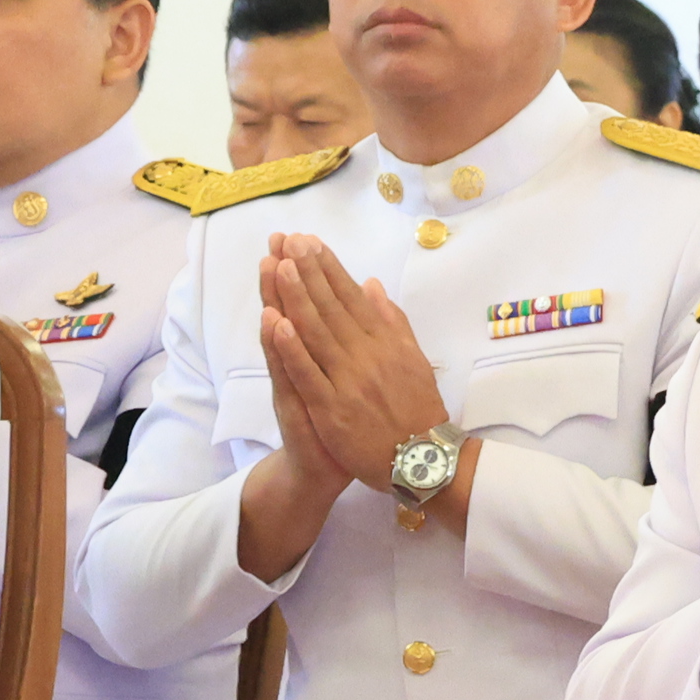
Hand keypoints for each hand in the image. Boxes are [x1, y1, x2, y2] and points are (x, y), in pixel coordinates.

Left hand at [259, 235, 452, 491]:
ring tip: (280, 266)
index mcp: (387, 342)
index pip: (353, 298)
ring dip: (297, 298)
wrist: (423, 459)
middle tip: (289, 240)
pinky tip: (276, 323)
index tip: (310, 242)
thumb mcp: (413, 360)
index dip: (330, 269)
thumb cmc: (418, 410)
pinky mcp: (332, 407)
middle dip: (310, 272)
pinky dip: (292, 348)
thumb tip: (372, 286)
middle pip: (332, 308)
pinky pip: (308, 373)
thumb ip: (393, 322)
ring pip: (317, 333)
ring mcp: (348, 380)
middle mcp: (368, 355)